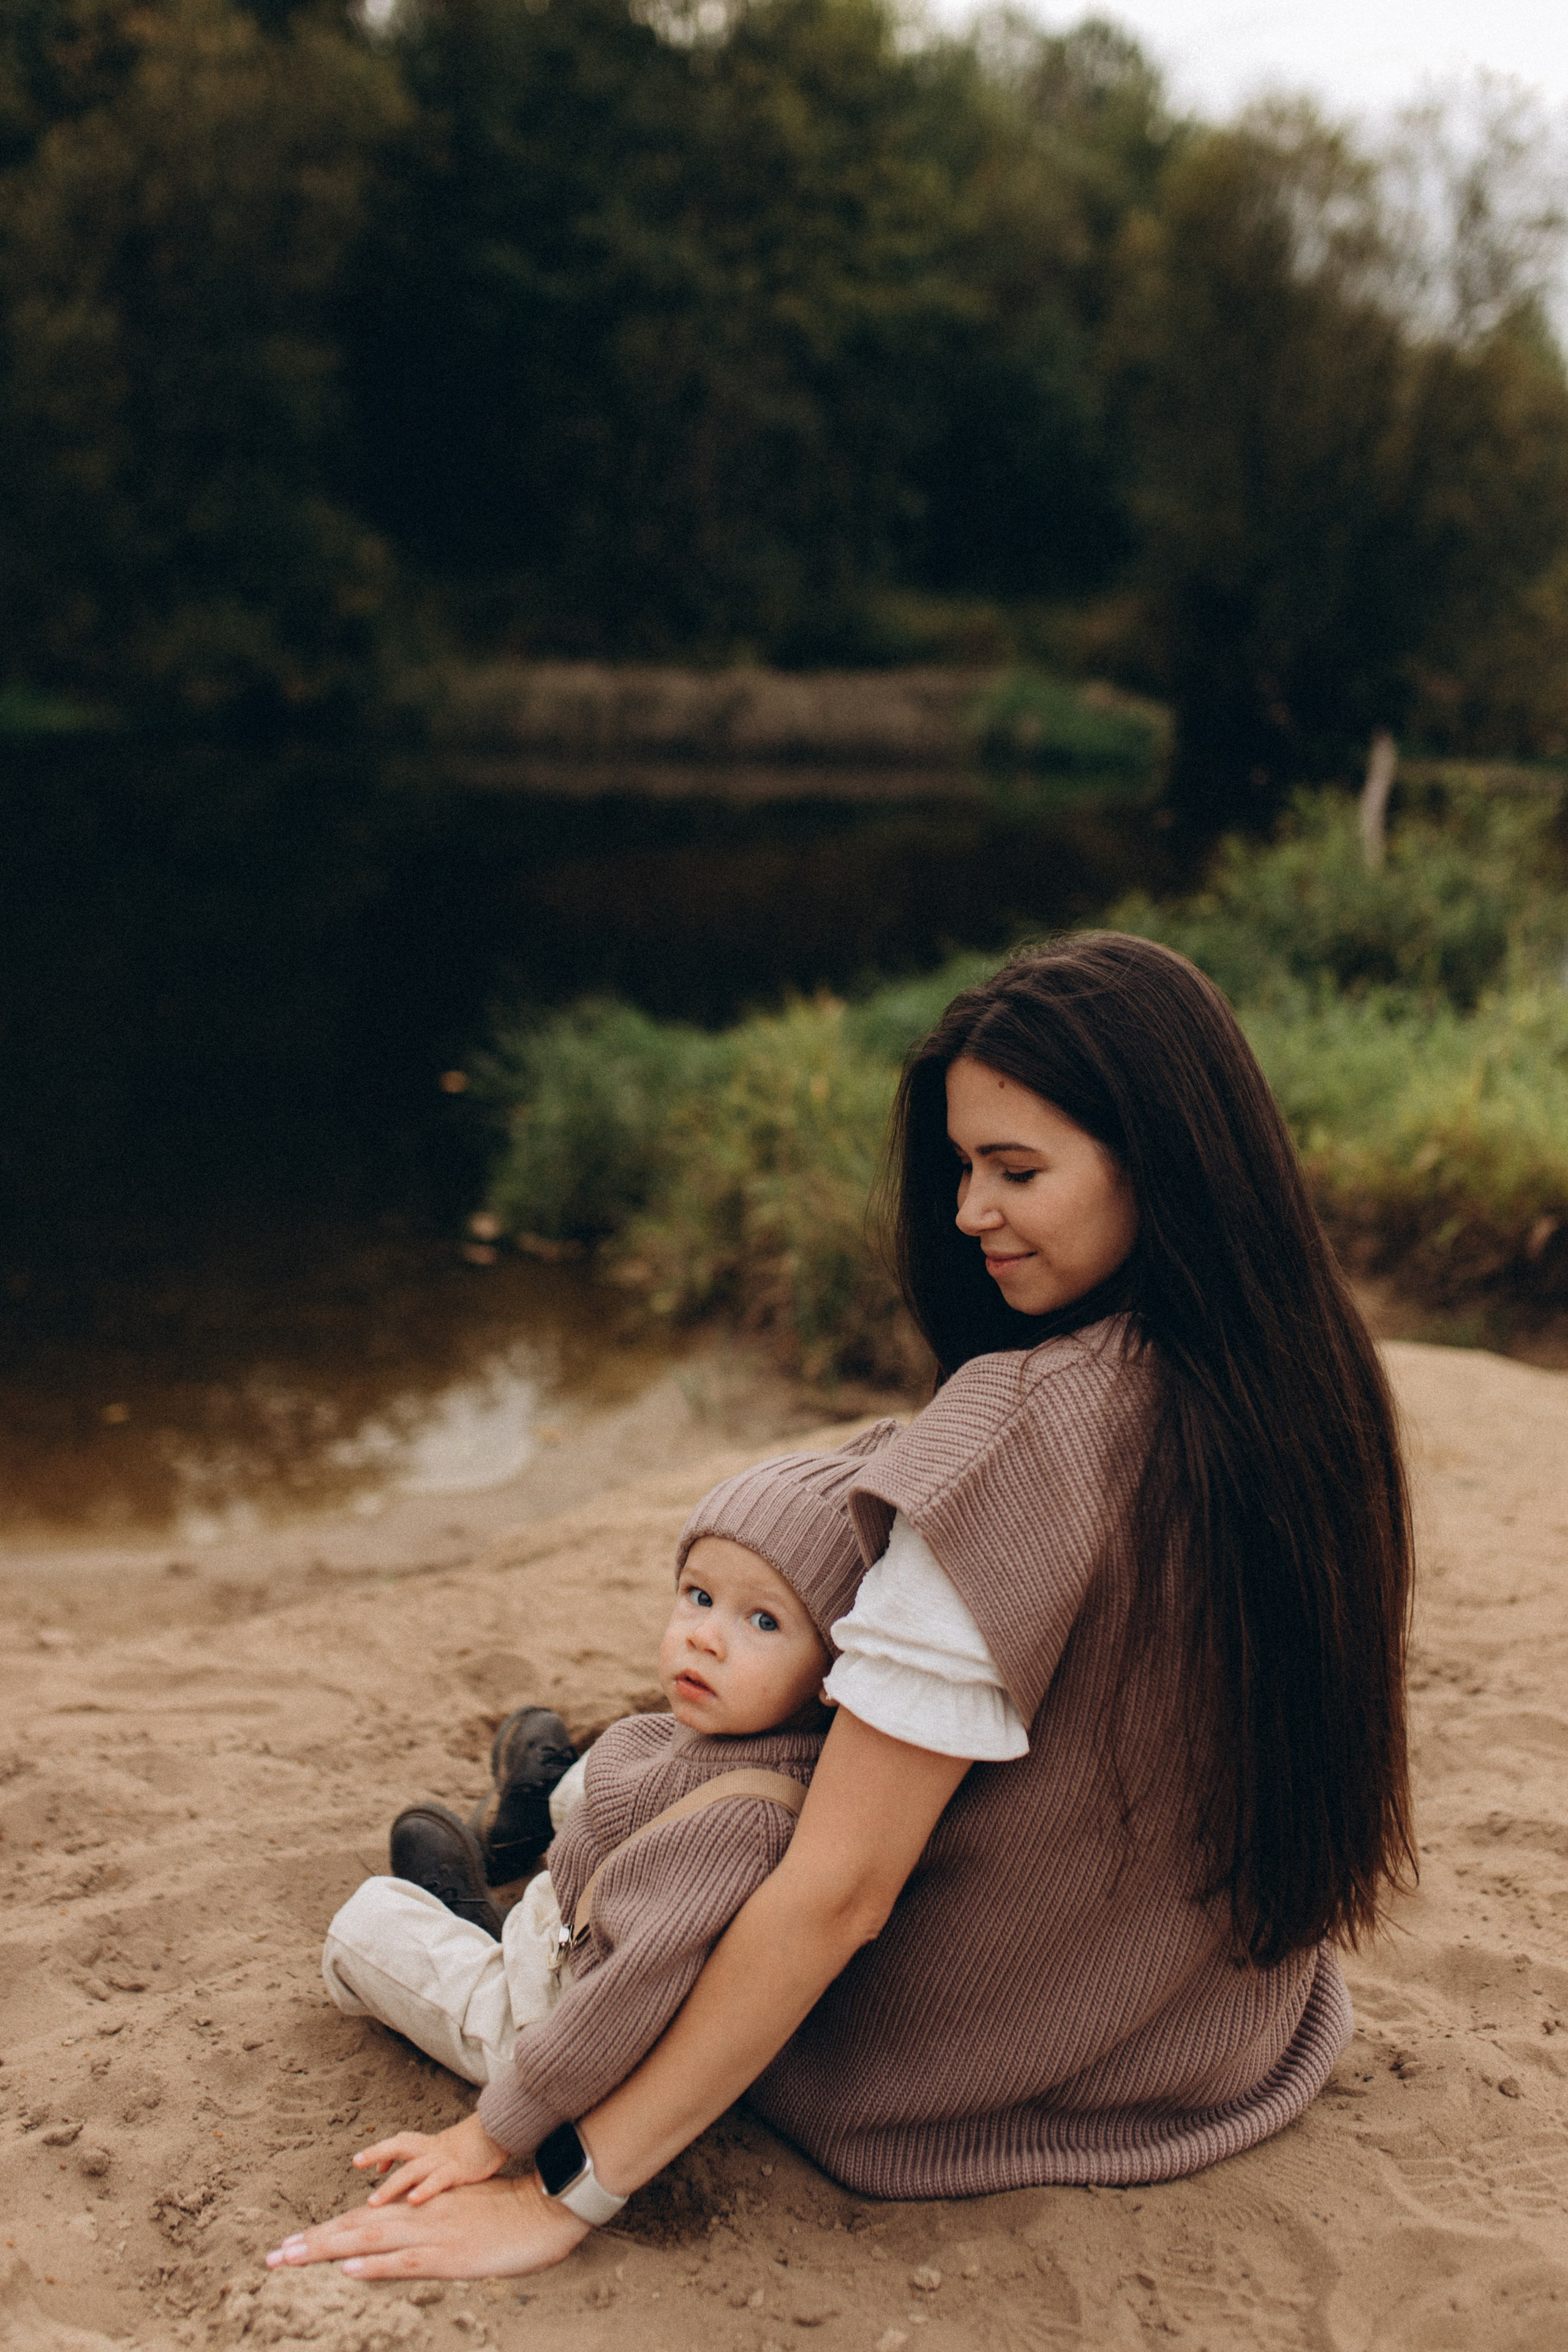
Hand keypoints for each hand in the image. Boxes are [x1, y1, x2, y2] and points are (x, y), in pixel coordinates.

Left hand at [265, 2172, 589, 2280]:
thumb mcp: (460, 2219)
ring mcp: (432, 2234)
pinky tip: (349, 2267)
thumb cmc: (507, 2216)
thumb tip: (400, 2245)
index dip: (323, 2233)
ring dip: (327, 2248)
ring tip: (291, 2257)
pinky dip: (376, 2264)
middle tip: (271, 2256)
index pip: (361, 2221)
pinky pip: (406, 2261)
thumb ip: (428, 2228)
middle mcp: (418, 2217)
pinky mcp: (449, 2254)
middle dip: (311, 2242)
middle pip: (354, 2227)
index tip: (288, 2246)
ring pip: (370, 2239)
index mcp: (419, 2210)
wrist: (544, 2210)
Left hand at [351, 2111, 508, 2205]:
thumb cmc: (473, 2152)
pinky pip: (439, 2180)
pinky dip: (424, 2190)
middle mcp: (433, 2150)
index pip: (399, 2143)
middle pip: (400, 2146)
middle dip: (377, 2152)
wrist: (504, 2137)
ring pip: (413, 2169)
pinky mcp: (460, 2170)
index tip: (359, 2162)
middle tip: (356, 2161)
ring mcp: (445, 2159)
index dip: (379, 2151)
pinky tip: (411, 2201)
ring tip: (373, 2201)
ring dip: (392, 2185)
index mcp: (429, 2146)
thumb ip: (426, 2172)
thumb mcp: (448, 2159)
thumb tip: (405, 2191)